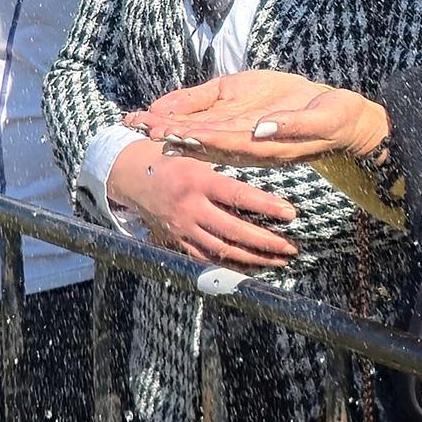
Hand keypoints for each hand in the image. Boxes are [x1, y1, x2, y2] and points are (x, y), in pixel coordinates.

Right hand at [104, 139, 300, 267]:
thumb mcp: (195, 153)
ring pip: (222, 250)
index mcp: (197, 180)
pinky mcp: (176, 242)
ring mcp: (182, 229)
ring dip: (254, 259)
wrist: (129, 176)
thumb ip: (224, 163)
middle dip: (267, 242)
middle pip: (234, 231)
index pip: (238, 196)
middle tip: (292, 247)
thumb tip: (264, 171)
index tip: (291, 214)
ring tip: (280, 260)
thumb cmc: (169, 159)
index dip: (266, 207)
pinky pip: (206, 260)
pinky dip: (231, 266)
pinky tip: (252, 267)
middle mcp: (190, 208)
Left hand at [129, 70, 390, 167]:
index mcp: (265, 145)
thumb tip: (261, 130)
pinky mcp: (242, 119)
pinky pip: (209, 117)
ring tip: (139, 120)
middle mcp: (247, 142)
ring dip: (171, 125)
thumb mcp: (321, 119)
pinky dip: (184, 114)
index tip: (173, 134)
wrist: (341, 118)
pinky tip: (161, 113)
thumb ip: (292, 125)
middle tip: (142, 128)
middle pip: (204, 139)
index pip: (225, 142)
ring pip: (200, 130)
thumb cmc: (336, 118)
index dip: (198, 138)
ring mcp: (242, 132)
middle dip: (174, 132)